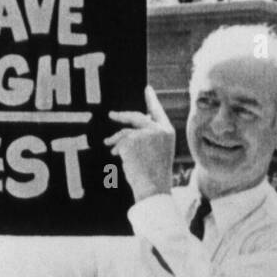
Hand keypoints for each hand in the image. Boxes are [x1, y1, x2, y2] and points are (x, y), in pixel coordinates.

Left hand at [105, 85, 174, 201]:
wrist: (154, 187)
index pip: (158, 112)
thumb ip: (150, 137)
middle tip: (112, 115)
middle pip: (137, 117)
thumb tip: (134, 126)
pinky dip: (116, 148)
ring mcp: (145, 133)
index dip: (152, 100)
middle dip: (122, 116)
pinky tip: (117, 156)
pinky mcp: (133, 138)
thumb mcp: (157, 152)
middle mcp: (158, 129)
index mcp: (168, 132)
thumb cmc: (155, 175)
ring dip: (116, 139)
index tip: (147, 89)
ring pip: (125, 131)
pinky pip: (120, 140)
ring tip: (109, 145)